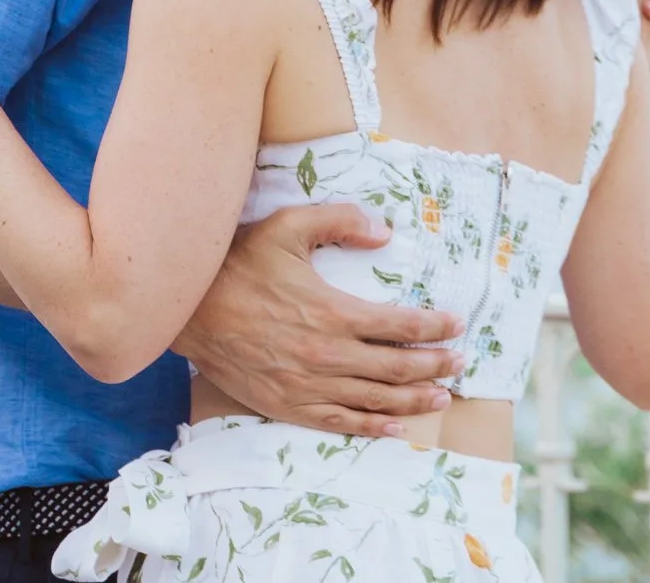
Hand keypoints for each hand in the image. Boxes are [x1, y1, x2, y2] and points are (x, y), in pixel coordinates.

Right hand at [174, 203, 464, 438]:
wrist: (189, 309)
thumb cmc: (238, 263)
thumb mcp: (288, 226)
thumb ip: (340, 221)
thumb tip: (385, 232)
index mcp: (333, 311)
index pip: (399, 324)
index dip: (433, 326)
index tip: (456, 324)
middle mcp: (327, 354)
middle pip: (396, 367)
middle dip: (434, 365)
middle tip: (460, 362)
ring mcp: (308, 385)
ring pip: (375, 399)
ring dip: (414, 400)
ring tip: (441, 396)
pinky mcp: (288, 404)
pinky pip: (339, 422)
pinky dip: (371, 427)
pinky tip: (394, 428)